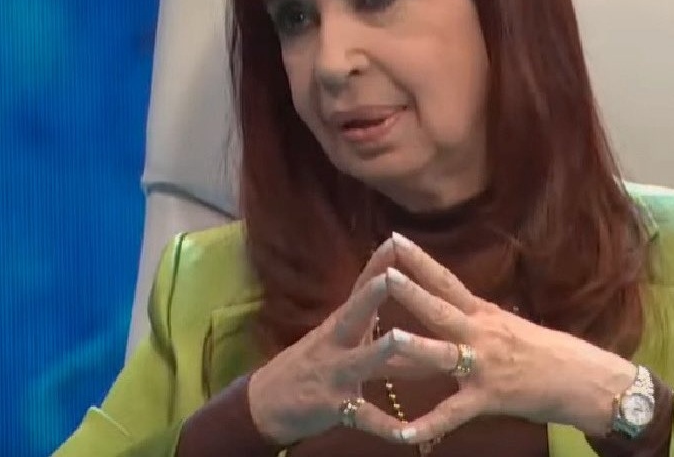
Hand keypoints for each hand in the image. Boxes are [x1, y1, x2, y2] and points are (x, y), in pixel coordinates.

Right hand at [247, 237, 408, 445]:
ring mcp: (332, 374)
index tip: (396, 239)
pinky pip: (363, 417)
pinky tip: (407, 433)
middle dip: (372, 295)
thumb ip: (373, 325)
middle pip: (354, 314)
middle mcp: (335, 343)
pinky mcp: (333, 407)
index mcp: (340, 325)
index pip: (360, 289)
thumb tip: (407, 305)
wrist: (266, 404)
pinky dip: (386, 426)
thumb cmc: (314, 366)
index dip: (376, 264)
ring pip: (360, 361)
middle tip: (394, 276)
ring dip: (381, 351)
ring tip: (400, 339)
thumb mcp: (339, 340)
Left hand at [381, 233, 637, 444]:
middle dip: (411, 291)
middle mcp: (481, 334)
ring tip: (383, 342)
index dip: (420, 260)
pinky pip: (453, 413)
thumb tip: (450, 308)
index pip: (446, 281)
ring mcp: (483, 366)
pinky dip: (428, 425)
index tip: (395, 238)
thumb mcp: (508, 326)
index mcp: (484, 314)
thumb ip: (477, 319)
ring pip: (442, 354)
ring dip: (413, 348)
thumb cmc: (547, 353)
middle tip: (383, 272)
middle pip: (440, 309)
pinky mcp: (488, 398)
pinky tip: (403, 433)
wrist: (584, 380)